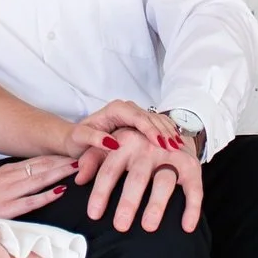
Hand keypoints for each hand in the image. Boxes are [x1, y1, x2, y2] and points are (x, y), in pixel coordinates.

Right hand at [0, 155, 78, 219]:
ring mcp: (10, 192)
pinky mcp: (7, 208)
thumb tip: (33, 171)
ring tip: (78, 167)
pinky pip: (30, 201)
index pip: (38, 160)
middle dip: (64, 160)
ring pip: (40, 179)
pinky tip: (60, 191)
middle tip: (85, 154)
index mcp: (9, 170)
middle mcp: (12, 177)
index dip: (58, 155)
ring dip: (60, 172)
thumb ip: (13, 175)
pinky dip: (46, 195)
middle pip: (43, 166)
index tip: (74, 151)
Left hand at [65, 99, 191, 160]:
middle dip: (164, 132)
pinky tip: (178, 145)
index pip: (137, 117)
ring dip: (169, 133)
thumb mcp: (80, 139)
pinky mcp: (141, 122)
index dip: (150, 130)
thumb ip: (94, 138)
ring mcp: (135, 114)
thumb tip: (112, 143)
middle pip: (151, 118)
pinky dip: (168, 134)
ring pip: (157, 121)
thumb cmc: (77, 140)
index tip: (160, 143)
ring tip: (181, 148)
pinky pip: (159, 125)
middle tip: (176, 148)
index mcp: (115, 109)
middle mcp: (127, 109)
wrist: (77, 138)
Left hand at [74, 125, 203, 232]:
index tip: (93, 215)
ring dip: (156, 204)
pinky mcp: (191, 166)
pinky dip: (192, 207)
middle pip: (137, 177)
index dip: (101, 192)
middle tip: (120, 227)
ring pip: (164, 181)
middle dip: (128, 202)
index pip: (109, 169)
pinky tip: (186, 227)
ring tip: (148, 228)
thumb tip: (78, 179)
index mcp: (125, 143)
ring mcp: (171, 156)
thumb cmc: (133, 145)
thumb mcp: (110, 145)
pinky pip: (194, 188)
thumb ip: (92, 159)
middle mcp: (148, 148)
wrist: (171, 130)